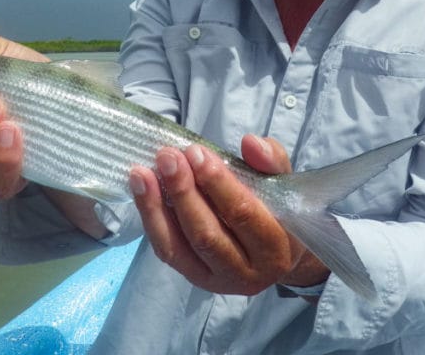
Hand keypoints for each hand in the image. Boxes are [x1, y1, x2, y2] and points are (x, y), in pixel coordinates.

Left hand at [129, 135, 328, 295]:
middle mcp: (247, 274)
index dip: (217, 183)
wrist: (273, 253)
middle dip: (183, 192)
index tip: (196, 151)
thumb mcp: (282, 183)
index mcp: (275, 249)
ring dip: (156, 206)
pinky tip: (141, 188)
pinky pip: (166, 250)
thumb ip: (272, 161)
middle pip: (207, 234)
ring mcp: (216, 281)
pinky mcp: (192, 277)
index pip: (243, 215)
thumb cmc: (277, 210)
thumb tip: (251, 142)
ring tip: (142, 172)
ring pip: (179, 247)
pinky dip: (151, 218)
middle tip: (168, 156)